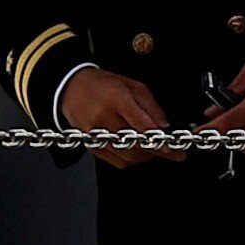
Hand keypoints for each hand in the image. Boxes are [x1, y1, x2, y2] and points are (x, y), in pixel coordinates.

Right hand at [56, 68, 183, 168]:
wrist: (72, 87)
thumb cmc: (105, 84)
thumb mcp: (133, 85)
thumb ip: (151, 106)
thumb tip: (164, 126)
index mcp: (117, 100)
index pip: (142, 125)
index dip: (158, 139)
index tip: (172, 148)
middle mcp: (104, 118)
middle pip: (134, 144)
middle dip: (155, 151)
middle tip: (170, 152)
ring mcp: (94, 134)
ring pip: (125, 156)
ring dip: (144, 156)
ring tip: (153, 149)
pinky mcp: (89, 144)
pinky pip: (113, 160)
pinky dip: (129, 159)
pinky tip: (137, 151)